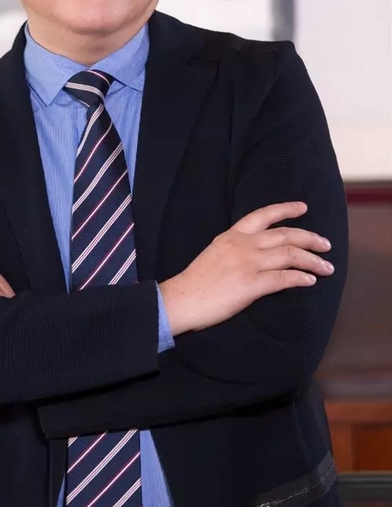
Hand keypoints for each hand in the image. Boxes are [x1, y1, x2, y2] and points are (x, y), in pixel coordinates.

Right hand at [159, 201, 333, 335]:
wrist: (181, 299)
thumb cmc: (196, 281)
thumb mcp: (215, 253)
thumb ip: (235, 248)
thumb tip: (255, 253)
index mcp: (232, 235)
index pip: (263, 215)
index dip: (286, 209)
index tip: (303, 208)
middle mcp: (242, 245)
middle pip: (285, 235)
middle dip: (310, 238)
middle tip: (325, 244)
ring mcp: (248, 263)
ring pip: (290, 254)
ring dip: (313, 260)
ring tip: (326, 267)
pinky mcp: (252, 284)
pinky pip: (284, 278)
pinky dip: (301, 278)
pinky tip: (310, 281)